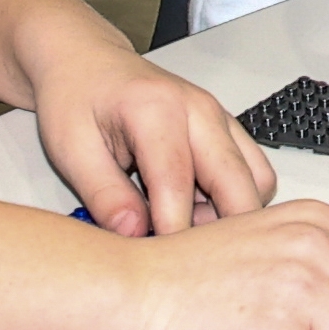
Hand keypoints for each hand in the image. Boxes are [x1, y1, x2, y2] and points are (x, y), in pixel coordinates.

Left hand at [32, 55, 273, 237]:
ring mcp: (221, 119)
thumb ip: (103, 194)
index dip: (172, 233)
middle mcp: (200, 111)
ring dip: (232, 215)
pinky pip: (254, 173)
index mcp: (157, 110)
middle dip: (219, 233)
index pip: (178, 184)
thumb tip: (133, 236)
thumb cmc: (76, 99)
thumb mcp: (70, 148)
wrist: (86, 62)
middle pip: (239, 185)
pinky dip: (236, 200)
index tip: (159, 267)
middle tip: (182, 260)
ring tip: (184, 228)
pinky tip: (196, 210)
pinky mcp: (228, 130)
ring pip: (258, 181)